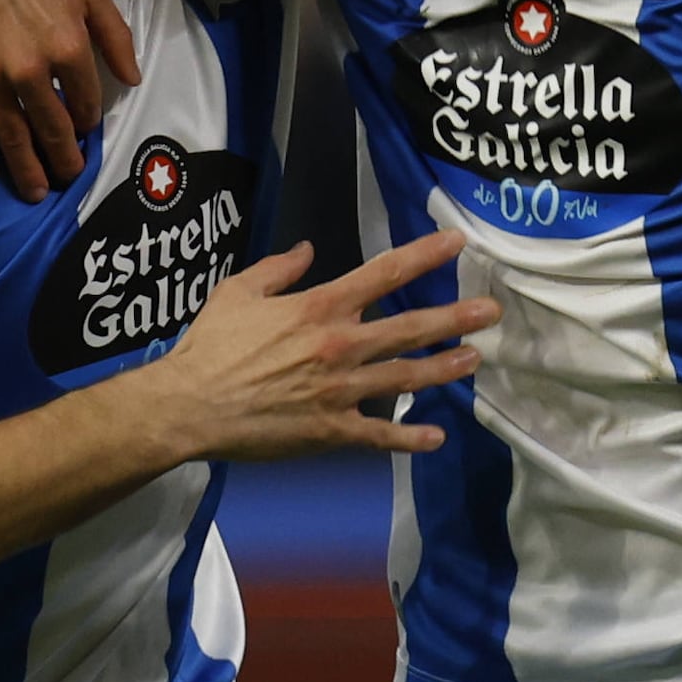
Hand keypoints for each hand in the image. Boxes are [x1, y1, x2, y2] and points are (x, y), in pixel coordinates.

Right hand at [0, 0, 140, 200]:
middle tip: (66, 179)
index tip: (83, 133)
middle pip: (50, 129)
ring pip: (11, 134)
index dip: (87, 123)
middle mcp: (31, 66)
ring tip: (34, 192)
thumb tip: (132, 80)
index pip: (85, 103)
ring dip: (25, 168)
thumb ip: (115, 37)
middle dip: (62, 160)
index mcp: (69, 46)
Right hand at [128, 234, 497, 463]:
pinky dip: (410, 438)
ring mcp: (341, 391)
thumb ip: (278, 268)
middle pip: (411, 328)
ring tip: (473, 360)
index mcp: (320, 308)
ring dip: (444, 368)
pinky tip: (436, 436)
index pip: (384, 274)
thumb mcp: (238, 291)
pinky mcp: (333, 431)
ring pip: (406, 378)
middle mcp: (341, 346)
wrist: (190, 406)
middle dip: (456, 318)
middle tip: (491, 312)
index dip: (424, 256)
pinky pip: (380, 436)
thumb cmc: (210, 346)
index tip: (456, 243)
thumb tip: (307, 250)